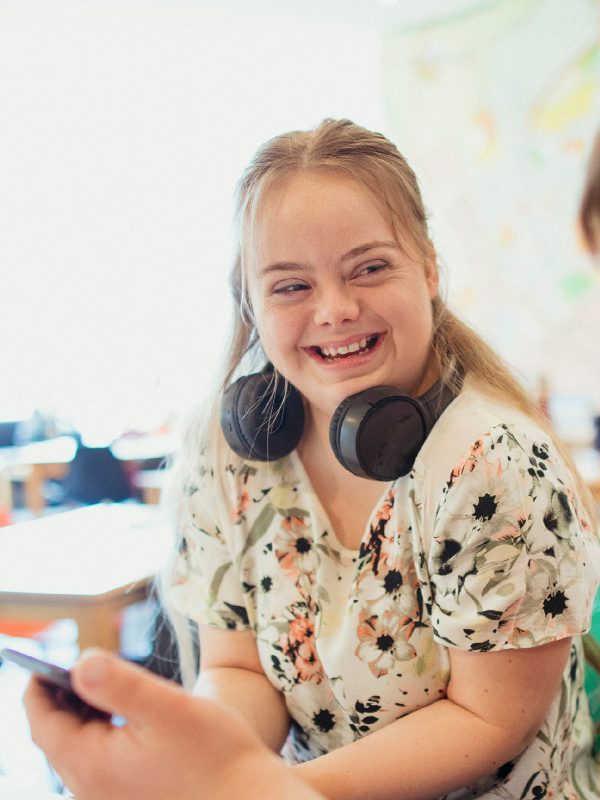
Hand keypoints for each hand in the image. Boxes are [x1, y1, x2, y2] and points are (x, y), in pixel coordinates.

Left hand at [24, 649, 319, 799]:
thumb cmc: (217, 756)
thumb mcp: (168, 708)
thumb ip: (119, 683)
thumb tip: (79, 663)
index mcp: (93, 765)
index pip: (43, 724)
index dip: (36, 687)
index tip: (38, 660)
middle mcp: (93, 789)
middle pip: (56, 738)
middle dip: (56, 699)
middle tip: (64, 665)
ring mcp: (111, 798)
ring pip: (77, 751)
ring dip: (78, 716)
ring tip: (89, 684)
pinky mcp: (131, 799)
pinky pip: (98, 763)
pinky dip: (97, 733)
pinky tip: (120, 717)